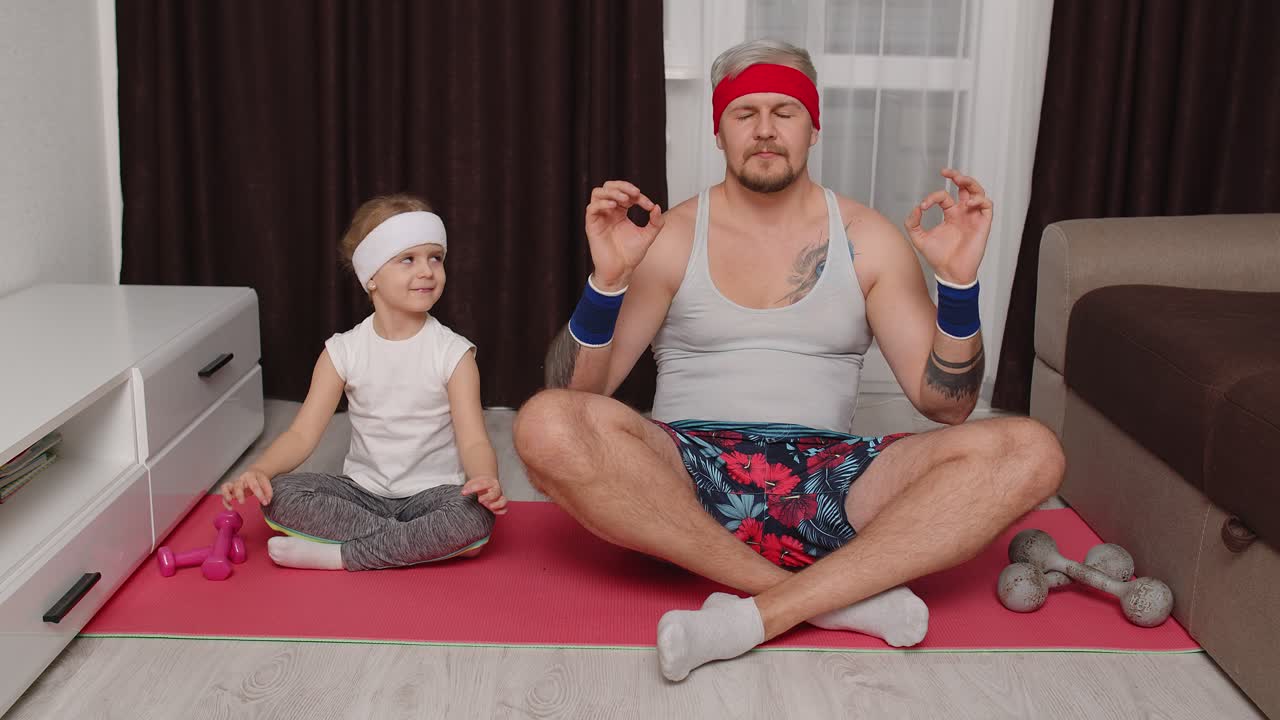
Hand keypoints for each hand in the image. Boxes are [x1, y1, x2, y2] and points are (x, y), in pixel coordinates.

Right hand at [220, 468, 272, 507]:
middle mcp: (240, 479)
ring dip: (226, 494)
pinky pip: (224, 494)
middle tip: (242, 502)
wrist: (254, 473)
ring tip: (230, 500)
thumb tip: (267, 502)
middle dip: (239, 494)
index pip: (254, 485)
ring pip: (225, 487)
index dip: (260, 495)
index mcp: (250, 476)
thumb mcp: (266, 483)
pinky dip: (225, 501)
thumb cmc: (259, 480)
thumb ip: (268, 492)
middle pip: (237, 485)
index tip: (265, 503)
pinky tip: (230, 508)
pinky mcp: (230, 490)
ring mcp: (234, 484)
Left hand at [461, 475, 507, 514]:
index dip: (473, 488)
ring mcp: (499, 497)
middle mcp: (496, 489)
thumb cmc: (478, 485)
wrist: (487, 484)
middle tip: (480, 500)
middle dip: (488, 497)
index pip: (482, 484)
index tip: (464, 492)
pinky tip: (493, 512)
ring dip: (497, 504)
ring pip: (503, 500)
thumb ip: (468, 488)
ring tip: (490, 507)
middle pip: (495, 492)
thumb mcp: (472, 483)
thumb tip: (463, 492)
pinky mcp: (500, 505)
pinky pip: (504, 509)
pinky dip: (501, 511)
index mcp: (489, 482)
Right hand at [585, 180, 665, 289]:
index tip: (649, 205)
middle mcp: (609, 212)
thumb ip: (656, 222)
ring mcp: (599, 218)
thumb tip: (657, 207)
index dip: (638, 195)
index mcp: (620, 212)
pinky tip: (614, 206)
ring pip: (598, 193)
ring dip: (612, 192)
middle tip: (635, 194)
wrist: (621, 271)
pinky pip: (592, 208)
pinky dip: (602, 203)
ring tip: (624, 199)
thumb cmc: (631, 254)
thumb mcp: (648, 236)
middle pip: (609, 187)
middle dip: (622, 186)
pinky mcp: (592, 225)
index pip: (626, 194)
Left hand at [903, 168, 993, 285]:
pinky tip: (969, 202)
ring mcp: (974, 217)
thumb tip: (916, 208)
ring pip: (978, 192)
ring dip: (970, 182)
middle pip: (966, 187)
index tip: (923, 206)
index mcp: (950, 215)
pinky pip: (987, 206)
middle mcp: (963, 213)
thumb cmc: (938, 258)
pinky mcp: (983, 224)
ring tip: (959, 180)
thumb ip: (913, 223)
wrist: (950, 273)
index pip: (944, 196)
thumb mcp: (919, 238)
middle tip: (946, 172)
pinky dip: (980, 199)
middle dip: (957, 176)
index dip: (933, 197)